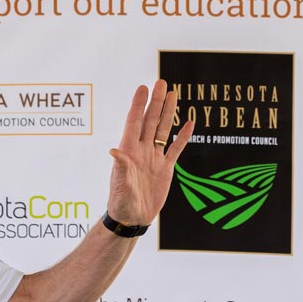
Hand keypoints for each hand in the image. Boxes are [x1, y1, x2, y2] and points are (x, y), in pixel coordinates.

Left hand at [107, 79, 194, 226]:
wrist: (133, 218)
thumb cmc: (121, 202)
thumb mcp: (119, 185)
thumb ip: (120, 167)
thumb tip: (114, 151)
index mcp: (129, 151)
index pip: (134, 122)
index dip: (138, 105)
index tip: (143, 88)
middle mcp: (141, 150)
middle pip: (150, 120)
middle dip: (155, 102)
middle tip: (161, 83)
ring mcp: (154, 158)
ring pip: (163, 130)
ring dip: (168, 112)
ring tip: (173, 94)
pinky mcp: (165, 168)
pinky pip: (175, 148)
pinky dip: (182, 136)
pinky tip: (188, 122)